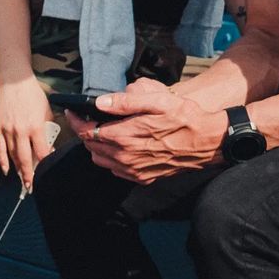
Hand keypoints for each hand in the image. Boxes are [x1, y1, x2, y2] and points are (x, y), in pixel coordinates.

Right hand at [0, 77, 56, 190]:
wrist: (15, 83)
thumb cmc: (34, 95)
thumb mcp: (46, 110)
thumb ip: (48, 128)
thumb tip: (49, 144)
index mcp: (35, 126)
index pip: (41, 151)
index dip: (44, 163)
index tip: (47, 171)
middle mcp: (21, 131)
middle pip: (25, 158)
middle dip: (29, 174)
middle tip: (32, 186)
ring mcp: (7, 131)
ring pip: (12, 155)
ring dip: (18, 170)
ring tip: (23, 180)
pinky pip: (0, 149)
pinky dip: (3, 161)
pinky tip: (7, 170)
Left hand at [69, 77, 227, 183]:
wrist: (206, 142)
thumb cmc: (184, 117)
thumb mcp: (159, 101)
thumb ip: (127, 102)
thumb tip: (100, 102)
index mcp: (126, 136)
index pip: (88, 131)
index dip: (76, 120)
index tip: (72, 111)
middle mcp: (125, 157)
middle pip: (91, 146)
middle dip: (86, 131)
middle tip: (88, 117)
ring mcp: (133, 170)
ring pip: (100, 160)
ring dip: (96, 145)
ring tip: (103, 130)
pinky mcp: (141, 177)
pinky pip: (115, 170)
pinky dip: (110, 158)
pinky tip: (120, 145)